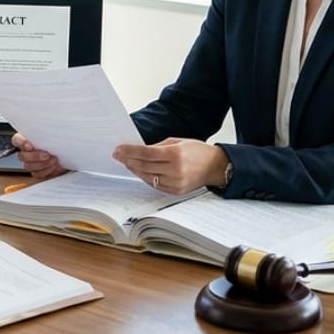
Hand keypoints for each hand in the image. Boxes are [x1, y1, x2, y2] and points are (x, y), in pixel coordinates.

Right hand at [11, 133, 66, 179]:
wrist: (68, 152)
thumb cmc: (60, 141)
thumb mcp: (55, 133)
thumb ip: (48, 131)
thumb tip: (50, 128)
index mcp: (27, 139)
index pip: (17, 140)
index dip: (21, 143)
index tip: (30, 146)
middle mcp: (26, 152)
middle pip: (22, 156)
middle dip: (35, 156)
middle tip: (47, 155)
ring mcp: (30, 163)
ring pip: (28, 166)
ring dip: (42, 164)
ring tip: (54, 160)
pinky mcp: (37, 171)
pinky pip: (37, 174)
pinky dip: (46, 171)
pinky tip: (54, 166)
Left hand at [112, 138, 227, 194]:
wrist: (215, 167)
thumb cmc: (198, 152)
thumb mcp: (179, 141)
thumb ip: (158, 146)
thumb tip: (139, 150)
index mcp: (176, 154)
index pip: (146, 153)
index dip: (130, 151)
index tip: (119, 149)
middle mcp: (175, 170)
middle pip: (144, 166)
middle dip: (128, 160)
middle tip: (118, 155)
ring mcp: (175, 183)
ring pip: (147, 177)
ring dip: (134, 169)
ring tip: (127, 163)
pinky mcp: (175, 191)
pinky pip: (155, 184)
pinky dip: (145, 177)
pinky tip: (139, 171)